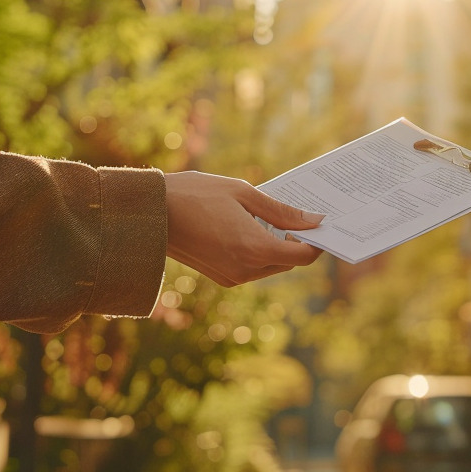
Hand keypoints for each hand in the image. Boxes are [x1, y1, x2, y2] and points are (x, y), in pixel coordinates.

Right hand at [165, 171, 323, 286]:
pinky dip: (257, 251)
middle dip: (295, 241)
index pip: (302, 257)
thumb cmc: (197, 195)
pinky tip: (247, 227)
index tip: (320, 225)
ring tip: (265, 216)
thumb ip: (282, 211)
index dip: (316, 243)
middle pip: (287, 262)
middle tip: (295, 214)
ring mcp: (232, 277)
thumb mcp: (244, 193)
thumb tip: (315, 220)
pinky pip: (252, 268)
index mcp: (254, 248)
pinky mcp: (221, 277)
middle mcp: (246, 270)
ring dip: (275, 246)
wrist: (150, 213)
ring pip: (270, 266)